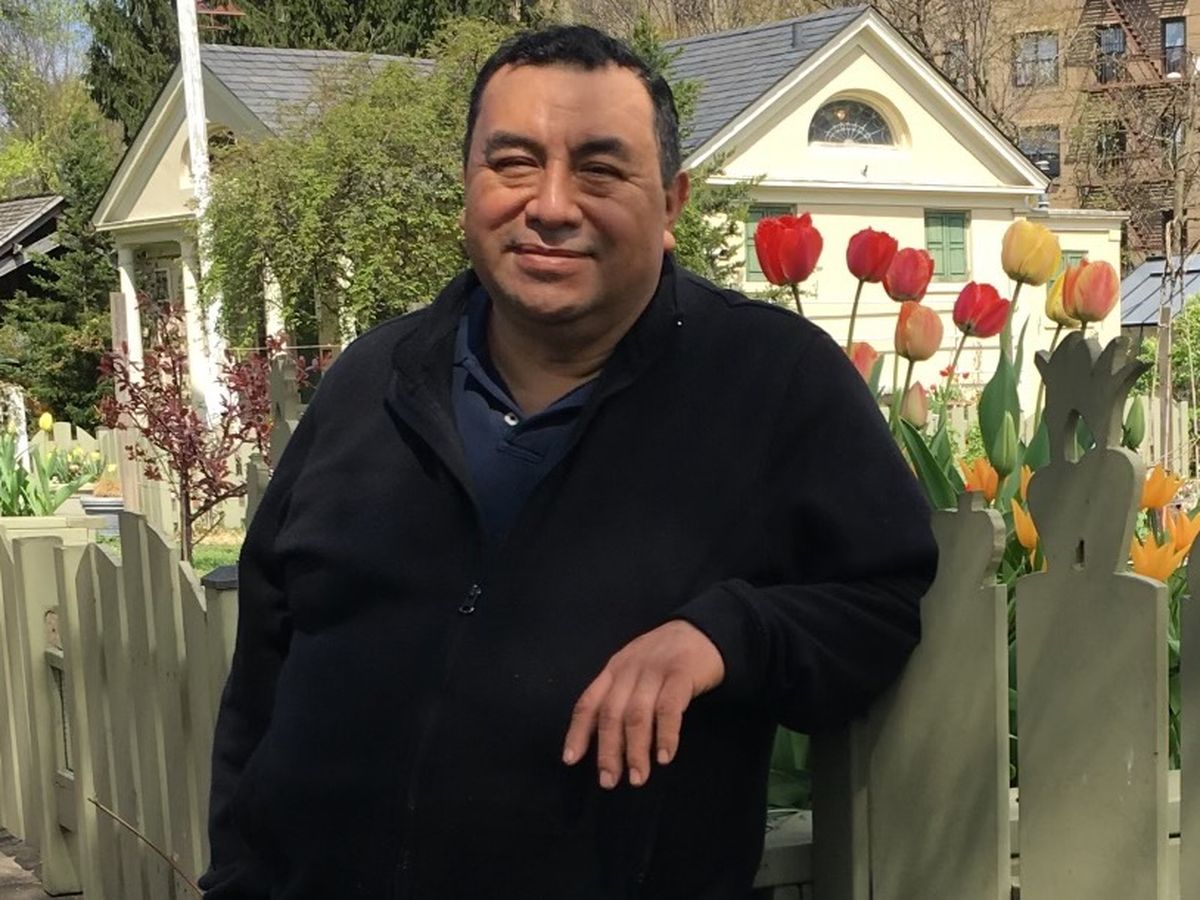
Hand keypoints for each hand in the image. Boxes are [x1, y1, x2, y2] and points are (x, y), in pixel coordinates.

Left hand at [561, 619, 724, 788]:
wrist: (703, 632)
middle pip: (611, 714)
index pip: (588, 703)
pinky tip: (664, 757)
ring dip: (636, 750)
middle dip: (608, 751)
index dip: (577, 732)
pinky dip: (665, 735)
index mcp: (614, 670)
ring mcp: (655, 671)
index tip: (570, 761)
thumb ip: (620, 697)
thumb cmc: (665, 659)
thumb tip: (608, 743)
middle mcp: (629, 670)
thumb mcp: (635, 671)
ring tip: (638, 778)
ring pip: (637, 715)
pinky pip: (669, 708)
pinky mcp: (681, 674)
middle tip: (608, 781)